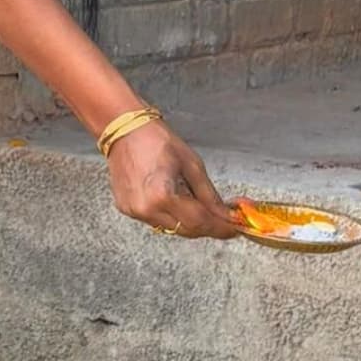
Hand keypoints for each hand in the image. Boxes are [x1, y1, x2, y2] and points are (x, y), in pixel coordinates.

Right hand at [105, 121, 238, 239]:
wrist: (124, 131)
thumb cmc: (157, 140)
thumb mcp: (192, 164)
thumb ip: (210, 195)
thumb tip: (226, 215)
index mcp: (162, 195)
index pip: (200, 222)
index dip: (221, 227)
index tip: (235, 228)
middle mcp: (146, 209)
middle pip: (187, 230)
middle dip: (208, 225)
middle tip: (223, 217)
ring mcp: (134, 212)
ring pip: (172, 228)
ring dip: (189, 221)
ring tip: (198, 203)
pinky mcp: (127, 210)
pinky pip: (157, 220)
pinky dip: (171, 214)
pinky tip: (176, 198)